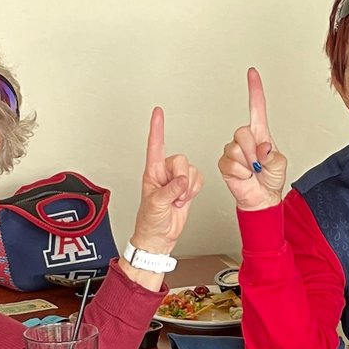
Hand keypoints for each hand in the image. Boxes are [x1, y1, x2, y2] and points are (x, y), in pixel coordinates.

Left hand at [126, 107, 202, 273]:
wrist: (160, 237)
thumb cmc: (150, 222)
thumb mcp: (157, 205)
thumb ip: (170, 189)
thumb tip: (181, 180)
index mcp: (152, 172)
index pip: (155, 145)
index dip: (157, 128)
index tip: (158, 111)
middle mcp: (164, 172)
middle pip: (181, 160)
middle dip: (182, 179)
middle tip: (175, 195)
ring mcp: (176, 180)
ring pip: (191, 170)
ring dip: (188, 188)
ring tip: (178, 200)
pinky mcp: (187, 187)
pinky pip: (198, 179)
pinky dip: (195, 190)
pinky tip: (185, 199)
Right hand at [217, 67, 288, 211]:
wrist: (261, 198)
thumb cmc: (270, 179)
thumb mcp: (280, 164)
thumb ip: (272, 155)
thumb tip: (262, 148)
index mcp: (260, 134)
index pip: (256, 107)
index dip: (254, 90)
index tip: (252, 73)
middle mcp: (245, 139)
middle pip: (242, 132)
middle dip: (252, 150)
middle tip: (258, 163)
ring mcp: (233, 150)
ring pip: (235, 148)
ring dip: (247, 163)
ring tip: (252, 170)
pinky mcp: (225, 163)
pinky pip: (230, 163)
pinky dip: (240, 173)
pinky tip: (244, 175)